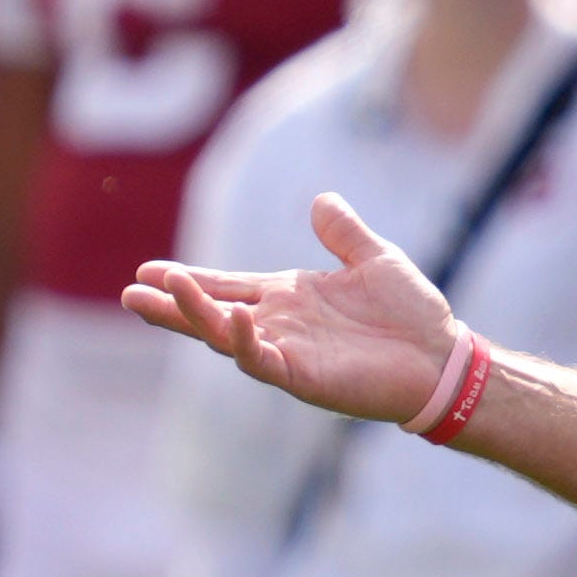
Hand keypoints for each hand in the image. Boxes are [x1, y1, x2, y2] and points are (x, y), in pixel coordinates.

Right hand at [125, 197, 461, 422]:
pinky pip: (262, 360)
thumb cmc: (413, 314)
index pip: (228, 286)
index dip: (191, 280)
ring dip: (192, 315)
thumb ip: (344, 233)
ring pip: (225, 335)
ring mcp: (288, 351)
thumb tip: (321, 200)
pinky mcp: (304, 376)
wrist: (445, 357)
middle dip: (172, 304)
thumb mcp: (375, 259)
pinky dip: (244, 341)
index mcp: (290, 297)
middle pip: (212, 313)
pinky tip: (234, 317)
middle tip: (131, 292)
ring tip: (156, 294)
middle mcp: (281, 325)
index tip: (149, 270)